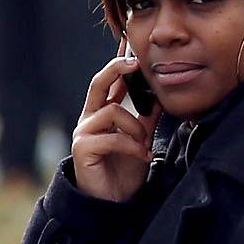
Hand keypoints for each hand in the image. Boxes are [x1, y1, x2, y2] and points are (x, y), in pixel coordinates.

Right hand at [67, 55, 158, 202]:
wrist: (113, 201)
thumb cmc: (125, 168)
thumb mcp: (141, 137)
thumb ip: (147, 116)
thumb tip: (162, 92)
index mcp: (102, 112)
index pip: (109, 80)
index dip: (118, 61)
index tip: (129, 42)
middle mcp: (90, 118)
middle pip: (99, 82)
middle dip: (117, 68)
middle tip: (135, 62)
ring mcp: (83, 132)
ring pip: (113, 111)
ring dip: (135, 128)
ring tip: (143, 146)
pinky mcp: (82, 148)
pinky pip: (112, 136)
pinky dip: (132, 146)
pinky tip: (140, 157)